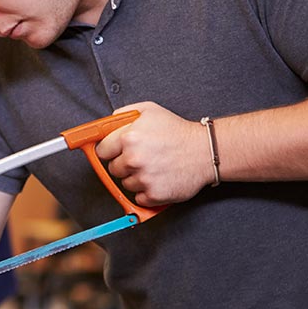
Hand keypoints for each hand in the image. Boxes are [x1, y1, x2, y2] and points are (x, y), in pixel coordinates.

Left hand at [95, 101, 215, 206]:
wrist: (205, 151)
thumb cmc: (177, 131)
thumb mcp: (149, 111)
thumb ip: (122, 115)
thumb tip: (104, 125)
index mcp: (128, 138)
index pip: (101, 151)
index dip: (110, 151)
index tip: (116, 152)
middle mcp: (133, 159)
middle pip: (113, 169)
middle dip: (124, 164)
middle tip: (142, 158)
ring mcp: (144, 178)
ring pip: (125, 184)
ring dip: (136, 178)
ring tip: (154, 167)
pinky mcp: (154, 194)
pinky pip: (138, 197)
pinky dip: (146, 192)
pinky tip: (158, 179)